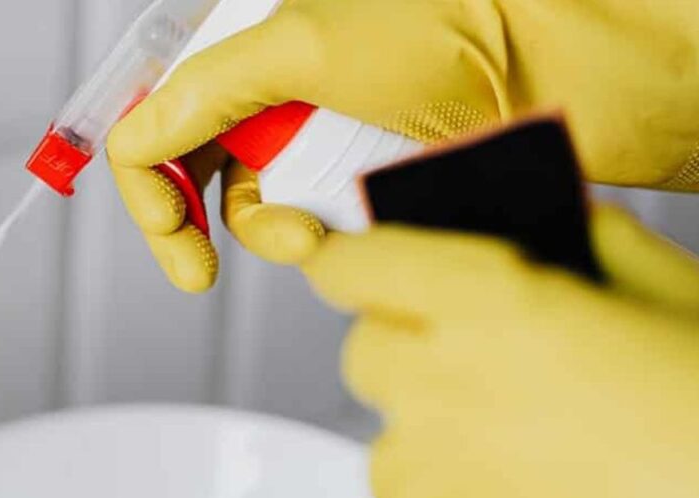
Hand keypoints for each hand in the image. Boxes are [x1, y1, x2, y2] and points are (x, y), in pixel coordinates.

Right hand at [107, 0, 698, 291]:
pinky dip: (317, 237)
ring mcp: (321, 135)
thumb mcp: (308, 46)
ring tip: (310, 232)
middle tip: (194, 266)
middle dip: (191, 218)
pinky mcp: (360, 178)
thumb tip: (134, 135)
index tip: (160, 222)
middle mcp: (280, 85)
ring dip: (269, 231)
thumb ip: (205, 90)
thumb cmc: (458, 30)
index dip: (146, 168)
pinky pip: (311, 223)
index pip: (160, 105)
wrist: (565, 73)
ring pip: (255, 205)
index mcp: (255, 34)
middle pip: (195, 164)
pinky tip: (341, 231)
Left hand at [303, 205, 698, 497]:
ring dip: (436, 450)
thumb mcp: (680, 295)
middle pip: (367, 357)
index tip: (355, 266)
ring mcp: (437, 490)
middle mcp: (443, 392)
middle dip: (407, 350)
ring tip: (525, 463)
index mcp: (491, 305)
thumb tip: (547, 221)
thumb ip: (589, 244)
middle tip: (476, 365)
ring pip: (390, 457)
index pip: (358, 266)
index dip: (354, 261)